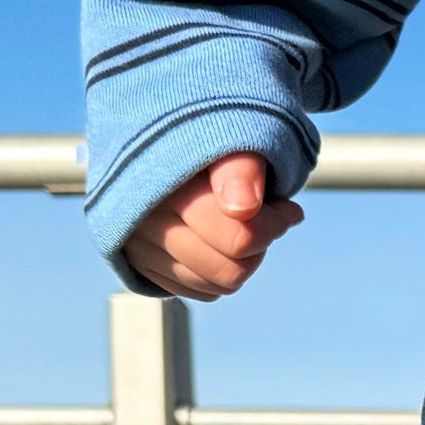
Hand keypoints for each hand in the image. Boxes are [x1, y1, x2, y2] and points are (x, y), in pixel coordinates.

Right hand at [120, 152, 303, 300]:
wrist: (160, 133)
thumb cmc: (208, 136)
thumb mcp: (231, 136)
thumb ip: (240, 166)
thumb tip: (242, 208)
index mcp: (165, 182)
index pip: (238, 239)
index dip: (273, 225)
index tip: (286, 207)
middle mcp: (143, 218)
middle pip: (229, 271)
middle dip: (259, 246)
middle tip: (266, 216)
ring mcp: (137, 245)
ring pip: (215, 286)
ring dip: (242, 261)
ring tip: (242, 224)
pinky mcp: (140, 264)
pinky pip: (199, 291)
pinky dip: (220, 273)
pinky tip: (221, 240)